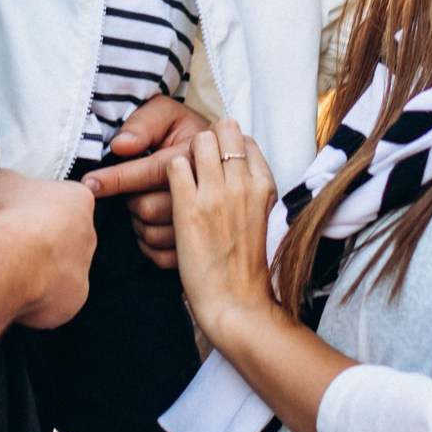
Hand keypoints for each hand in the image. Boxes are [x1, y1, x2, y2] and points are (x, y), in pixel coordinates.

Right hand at [0, 169, 94, 329]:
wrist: (8, 258)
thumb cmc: (7, 215)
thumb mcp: (2, 181)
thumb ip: (14, 186)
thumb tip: (8, 192)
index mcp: (78, 200)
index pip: (66, 201)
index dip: (41, 208)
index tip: (22, 214)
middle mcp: (88, 235)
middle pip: (67, 238)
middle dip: (44, 242)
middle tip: (15, 244)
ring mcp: (83, 270)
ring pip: (62, 271)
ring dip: (42, 271)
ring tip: (12, 270)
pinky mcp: (73, 301)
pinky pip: (55, 300)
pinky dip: (38, 299)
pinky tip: (17, 291)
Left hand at [81, 96, 207, 268]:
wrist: (222, 157)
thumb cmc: (185, 132)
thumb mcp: (169, 113)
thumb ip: (144, 123)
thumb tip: (120, 146)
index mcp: (195, 157)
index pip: (150, 172)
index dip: (116, 178)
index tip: (90, 183)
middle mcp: (205, 193)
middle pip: (147, 208)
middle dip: (130, 198)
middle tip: (135, 187)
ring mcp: (205, 224)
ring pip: (152, 233)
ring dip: (138, 221)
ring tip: (145, 201)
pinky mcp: (200, 246)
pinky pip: (161, 256)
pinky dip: (148, 243)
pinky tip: (151, 224)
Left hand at [167, 120, 284, 354]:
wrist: (237, 302)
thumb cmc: (246, 263)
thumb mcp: (261, 217)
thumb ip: (251, 187)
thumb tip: (236, 165)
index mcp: (264, 184)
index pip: (243, 137)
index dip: (224, 144)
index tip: (214, 160)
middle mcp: (243, 183)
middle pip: (220, 129)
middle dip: (203, 140)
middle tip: (192, 162)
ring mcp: (216, 194)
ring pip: (196, 141)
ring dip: (182, 154)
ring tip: (177, 178)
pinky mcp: (189, 208)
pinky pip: (172, 166)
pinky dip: (166, 176)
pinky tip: (167, 196)